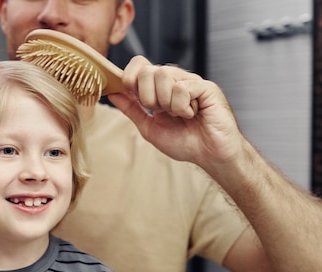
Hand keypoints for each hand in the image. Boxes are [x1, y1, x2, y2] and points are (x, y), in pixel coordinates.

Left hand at [108, 55, 245, 173]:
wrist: (210, 155)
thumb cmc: (186, 142)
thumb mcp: (150, 127)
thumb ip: (131, 109)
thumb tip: (111, 93)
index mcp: (160, 87)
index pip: (139, 64)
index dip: (130, 79)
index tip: (136, 100)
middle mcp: (174, 80)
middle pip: (147, 70)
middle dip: (148, 97)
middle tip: (163, 112)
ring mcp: (190, 81)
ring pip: (164, 74)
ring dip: (166, 102)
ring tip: (180, 115)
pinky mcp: (205, 87)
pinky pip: (182, 87)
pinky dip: (182, 106)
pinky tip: (193, 114)